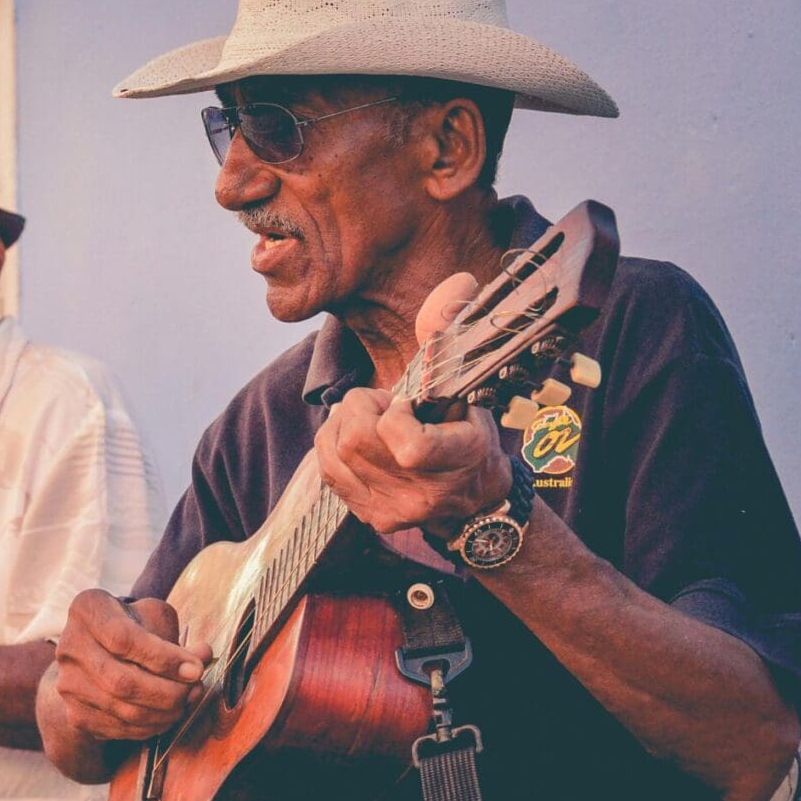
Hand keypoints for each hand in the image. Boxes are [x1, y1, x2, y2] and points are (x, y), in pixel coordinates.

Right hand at [50, 589, 210, 741]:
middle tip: (195, 689)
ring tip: (187, 701)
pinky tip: (168, 714)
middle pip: (121, 681)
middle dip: (168, 692)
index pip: (123, 639)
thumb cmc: (131, 626)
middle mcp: (69, 647)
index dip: (163, 658)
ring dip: (165, 712)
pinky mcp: (76, 714)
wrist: (95, 654)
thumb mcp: (149, 614)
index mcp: (87, 610)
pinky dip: (152, 726)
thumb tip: (202, 658)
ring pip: (124, 710)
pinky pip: (121, 728)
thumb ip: (175, 634)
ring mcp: (68, 684)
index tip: (196, 668)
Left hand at [313, 270, 510, 537]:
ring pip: (335, 449)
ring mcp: (391, 509)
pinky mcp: (368, 515)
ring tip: (373, 421)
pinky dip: (333, 441)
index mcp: (458, 462)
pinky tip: (357, 437)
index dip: (394, 414)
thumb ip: (451, 345)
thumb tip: (457, 284)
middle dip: (360, 406)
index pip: (407, 446)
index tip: (406, 403)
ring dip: (345, 422)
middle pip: (356, 439)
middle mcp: (422, 494)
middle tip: (383, 404)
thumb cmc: (470, 439)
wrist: (473, 506)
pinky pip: (327, 466)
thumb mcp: (470, 394)